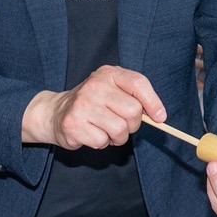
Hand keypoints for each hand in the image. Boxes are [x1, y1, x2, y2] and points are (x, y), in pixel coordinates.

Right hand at [23, 66, 164, 149]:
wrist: (55, 112)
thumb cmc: (93, 103)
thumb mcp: (113, 90)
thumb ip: (135, 97)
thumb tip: (159, 116)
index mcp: (108, 73)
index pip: (139, 83)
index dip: (153, 102)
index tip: (160, 117)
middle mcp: (95, 86)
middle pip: (133, 111)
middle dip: (133, 125)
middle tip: (122, 125)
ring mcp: (82, 104)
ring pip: (120, 130)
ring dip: (117, 137)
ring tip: (106, 129)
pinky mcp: (73, 124)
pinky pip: (102, 141)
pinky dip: (101, 143)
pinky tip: (92, 133)